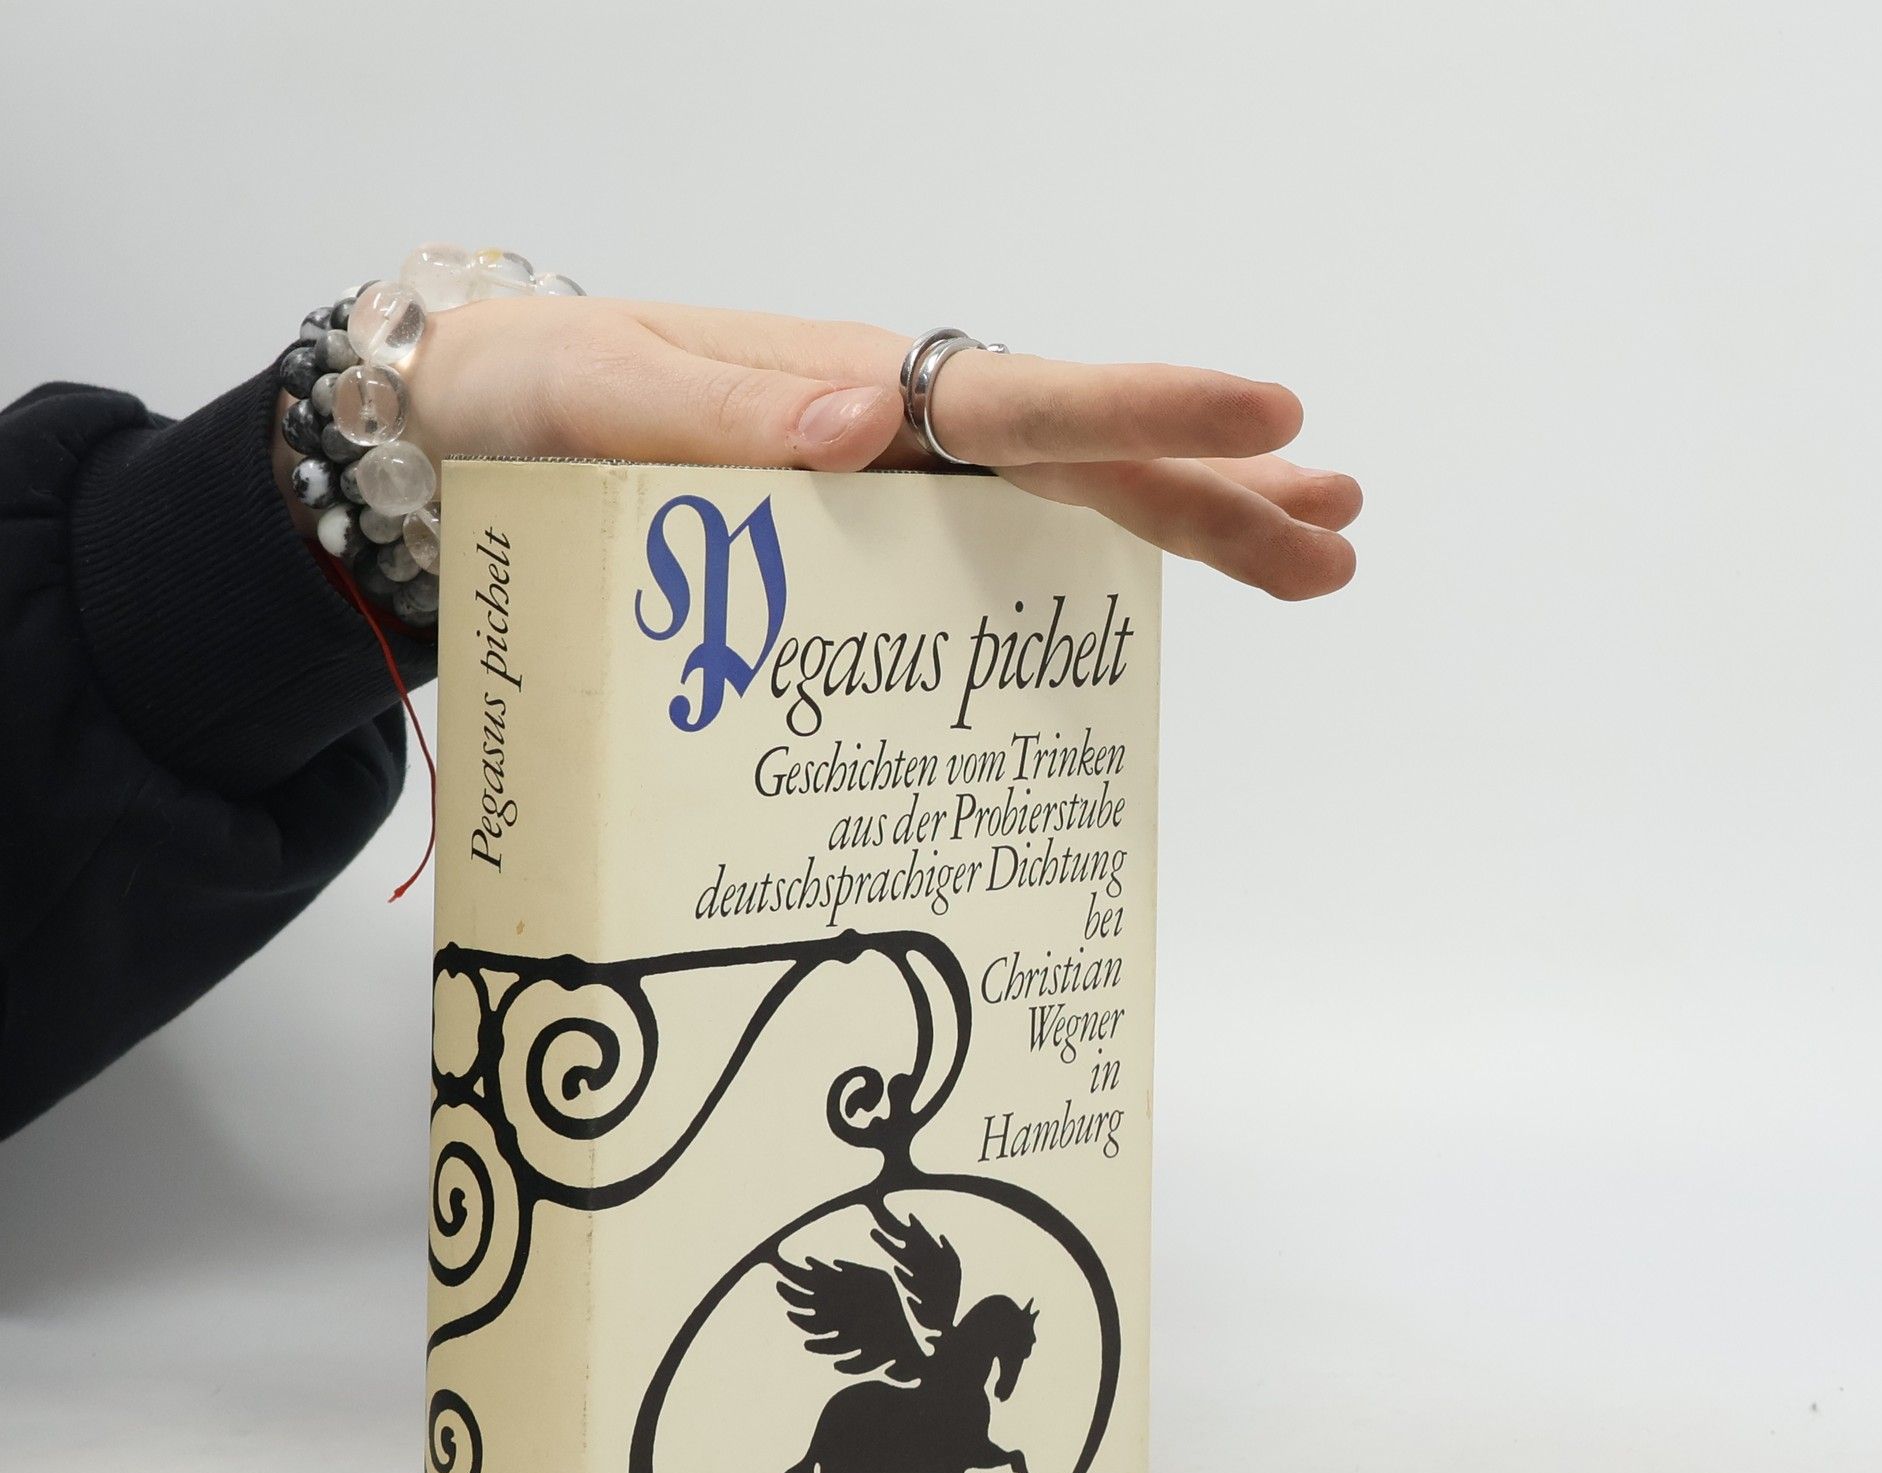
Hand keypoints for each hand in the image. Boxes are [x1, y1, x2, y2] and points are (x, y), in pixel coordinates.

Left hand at [287, 298, 1360, 600]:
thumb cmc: (523, 398)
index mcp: (852, 388)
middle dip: (1215, 493)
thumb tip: (868, 424)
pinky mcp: (863, 541)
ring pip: (1066, 502)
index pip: (1025, 402)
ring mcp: (890, 487)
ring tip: (1311, 551)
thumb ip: (716, 410)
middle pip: (1085, 458)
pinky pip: (996, 555)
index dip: (1147, 412)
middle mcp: (894, 431)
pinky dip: (1086, 571)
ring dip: (1188, 526)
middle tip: (1341, 532)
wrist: (465, 422)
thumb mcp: (594, 397)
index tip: (1269, 418)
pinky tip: (1148, 600)